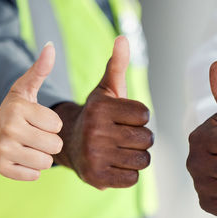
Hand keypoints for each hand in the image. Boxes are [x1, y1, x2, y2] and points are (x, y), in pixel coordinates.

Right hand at [0, 42, 62, 180]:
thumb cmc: (15, 111)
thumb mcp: (25, 89)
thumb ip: (40, 70)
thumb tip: (50, 47)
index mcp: (18, 109)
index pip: (57, 125)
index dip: (52, 124)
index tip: (38, 121)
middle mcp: (9, 129)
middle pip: (55, 145)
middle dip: (50, 142)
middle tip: (36, 136)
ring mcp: (4, 151)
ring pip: (46, 162)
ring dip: (42, 156)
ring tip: (29, 147)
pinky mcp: (2, 169)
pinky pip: (35, 175)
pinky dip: (31, 169)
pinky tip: (22, 158)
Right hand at [53, 36, 152, 189]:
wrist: (70, 144)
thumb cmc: (97, 115)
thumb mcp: (106, 89)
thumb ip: (117, 65)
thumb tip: (123, 39)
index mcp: (100, 108)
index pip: (145, 115)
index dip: (140, 118)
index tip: (125, 118)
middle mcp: (95, 132)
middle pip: (146, 139)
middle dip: (141, 138)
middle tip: (124, 136)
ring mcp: (94, 156)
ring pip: (143, 159)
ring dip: (138, 156)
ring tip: (122, 150)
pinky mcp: (96, 178)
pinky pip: (133, 178)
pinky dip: (130, 173)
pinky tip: (116, 164)